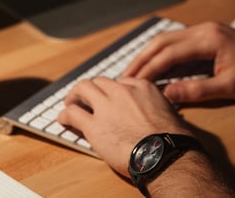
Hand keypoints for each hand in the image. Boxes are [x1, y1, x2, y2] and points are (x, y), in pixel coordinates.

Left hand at [57, 76, 190, 175]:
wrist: (163, 153)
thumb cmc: (170, 138)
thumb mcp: (167, 110)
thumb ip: (154, 106)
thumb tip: (151, 114)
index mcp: (142, 86)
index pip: (120, 82)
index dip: (113, 92)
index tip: (110, 100)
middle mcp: (122, 91)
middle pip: (99, 81)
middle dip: (91, 89)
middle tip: (85, 98)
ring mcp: (106, 107)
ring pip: (82, 88)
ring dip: (74, 96)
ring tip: (71, 104)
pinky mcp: (93, 126)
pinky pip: (72, 113)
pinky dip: (65, 115)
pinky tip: (64, 120)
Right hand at [123, 21, 234, 102]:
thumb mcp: (231, 87)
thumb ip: (197, 90)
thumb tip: (167, 94)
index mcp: (208, 39)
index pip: (168, 53)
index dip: (147, 69)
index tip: (131, 84)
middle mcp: (203, 30)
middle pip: (162, 42)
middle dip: (141, 60)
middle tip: (123, 79)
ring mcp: (205, 31)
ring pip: (168, 41)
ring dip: (149, 56)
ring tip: (133, 75)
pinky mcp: (207, 37)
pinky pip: (178, 44)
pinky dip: (163, 56)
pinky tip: (155, 71)